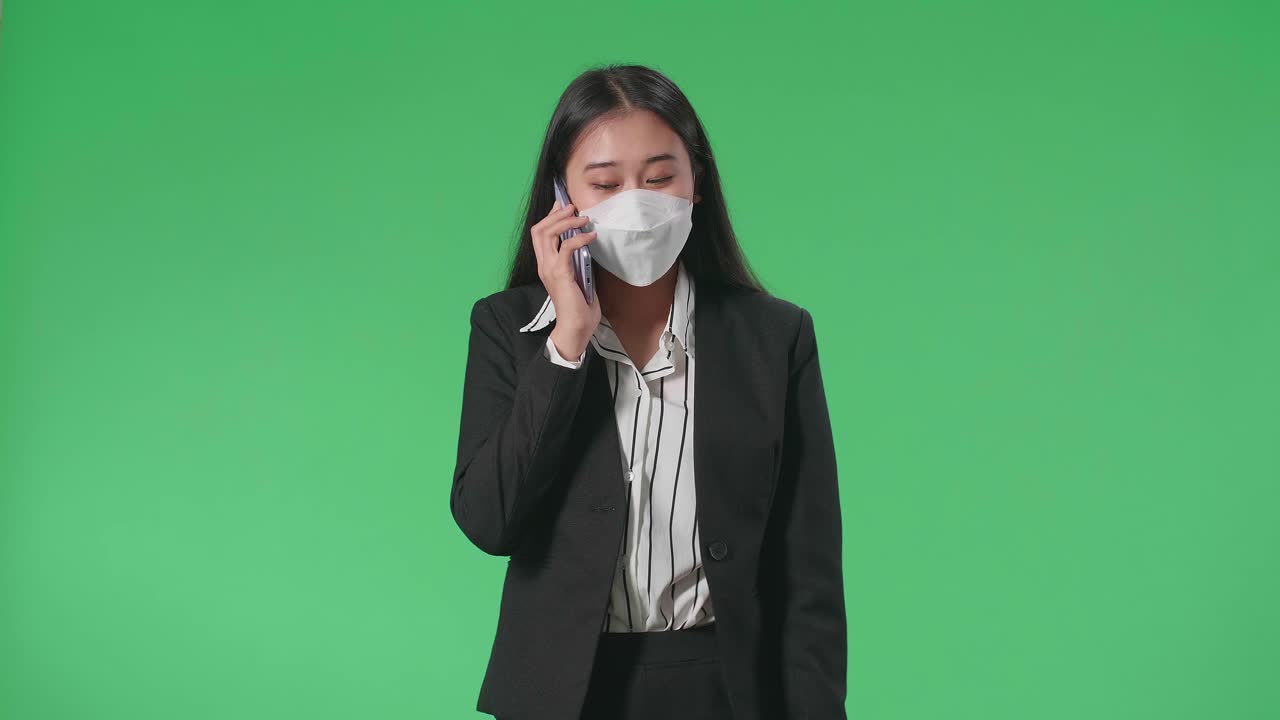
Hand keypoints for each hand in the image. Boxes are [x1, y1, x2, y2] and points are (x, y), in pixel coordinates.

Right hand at [531, 198, 599, 359]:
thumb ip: (578, 260)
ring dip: (566, 222)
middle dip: (556, 215)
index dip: (550, 217)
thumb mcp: (579, 277)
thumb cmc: (580, 306)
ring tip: (582, 218)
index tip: (563, 206)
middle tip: (572, 208)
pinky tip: (591, 236)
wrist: (576, 327)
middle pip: (539, 230)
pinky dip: (579, 238)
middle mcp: (543, 265)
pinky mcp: (560, 274)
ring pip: (548, 234)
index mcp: (545, 265)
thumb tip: (586, 244)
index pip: (539, 235)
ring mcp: (549, 269)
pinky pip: (566, 248)